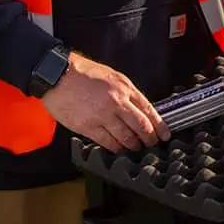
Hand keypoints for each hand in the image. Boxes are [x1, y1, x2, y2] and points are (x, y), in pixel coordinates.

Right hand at [41, 52, 170, 152]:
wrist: (59, 76)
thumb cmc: (83, 73)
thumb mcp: (111, 75)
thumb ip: (125, 92)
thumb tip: (137, 108)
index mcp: (124, 87)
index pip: (148, 109)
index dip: (159, 125)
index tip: (164, 134)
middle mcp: (117, 102)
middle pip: (141, 126)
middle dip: (149, 139)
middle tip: (153, 145)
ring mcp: (103, 116)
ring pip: (126, 137)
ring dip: (133, 145)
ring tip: (136, 148)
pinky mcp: (89, 127)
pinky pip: (108, 142)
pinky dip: (116, 148)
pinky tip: (119, 149)